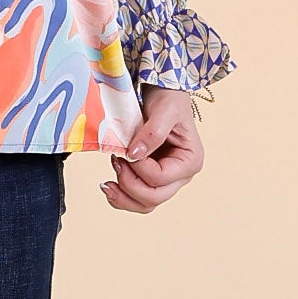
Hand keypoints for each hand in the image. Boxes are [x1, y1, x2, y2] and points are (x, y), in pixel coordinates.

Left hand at [100, 86, 203, 213]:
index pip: (159, 178)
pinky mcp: (151, 180)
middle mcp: (181, 176)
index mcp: (190, 161)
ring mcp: (166, 180)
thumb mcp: (164, 111)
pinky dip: (120, 198)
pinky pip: (136, 199)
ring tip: (106, 183)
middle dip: (128, 184)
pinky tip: (109, 186)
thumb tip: (134, 155)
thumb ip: (152, 133)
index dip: (138, 167)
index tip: (126, 149)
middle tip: (115, 161)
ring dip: (122, 197)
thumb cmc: (169, 100)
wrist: (163, 94)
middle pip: (153, 198)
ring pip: (145, 204)